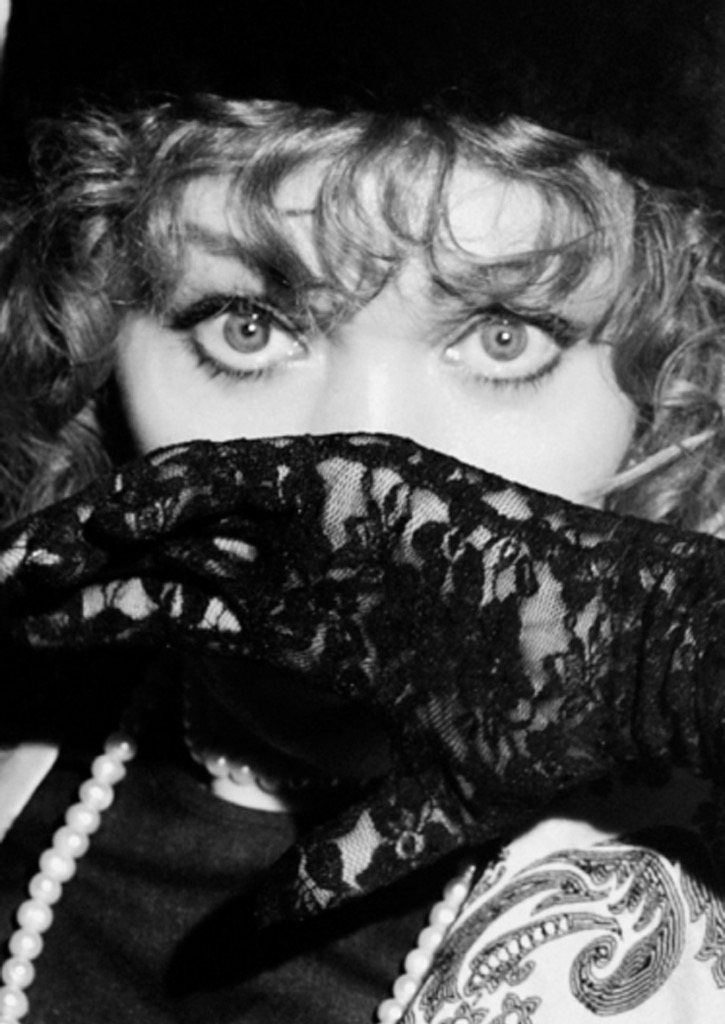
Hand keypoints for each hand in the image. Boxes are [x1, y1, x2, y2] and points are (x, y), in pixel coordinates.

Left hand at [2, 433, 723, 920]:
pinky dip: (181, 490)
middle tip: (3, 590)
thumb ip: (318, 872)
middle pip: (169, 561)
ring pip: (196, 512)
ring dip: (108, 528)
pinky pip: (252, 475)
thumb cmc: (533, 735)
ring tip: (27, 555)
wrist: (624, 663)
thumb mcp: (413, 822)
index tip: (28, 632)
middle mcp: (309, 571)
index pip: (181, 612)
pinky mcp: (365, 477)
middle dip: (79, 575)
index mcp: (312, 634)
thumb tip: (221, 950)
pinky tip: (112, 518)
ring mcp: (333, 522)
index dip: (101, 616)